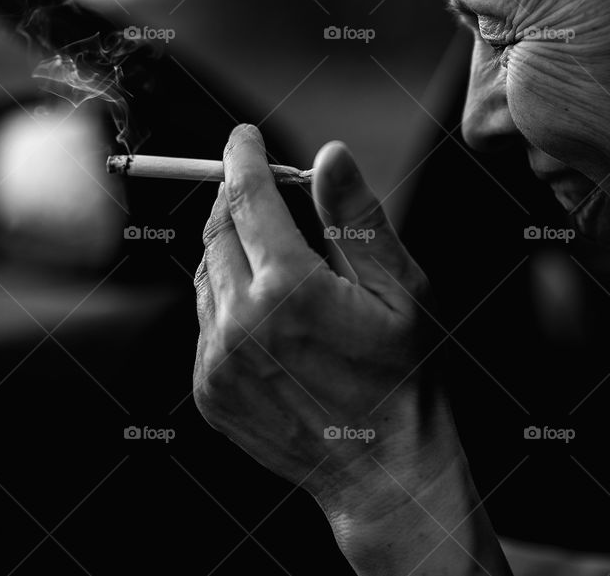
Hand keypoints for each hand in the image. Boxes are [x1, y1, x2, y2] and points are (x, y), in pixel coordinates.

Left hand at [193, 124, 510, 574]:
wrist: (383, 471)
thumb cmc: (404, 376)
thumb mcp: (400, 290)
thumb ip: (356, 218)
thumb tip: (330, 154)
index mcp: (289, 289)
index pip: (247, 198)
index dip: (243, 158)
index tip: (243, 138)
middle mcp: (240, 322)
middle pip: (217, 231)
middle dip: (237, 202)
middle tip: (266, 198)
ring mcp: (217, 360)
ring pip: (206, 275)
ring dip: (232, 253)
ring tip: (280, 267)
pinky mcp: (208, 390)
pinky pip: (204, 323)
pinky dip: (227, 303)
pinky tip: (269, 318)